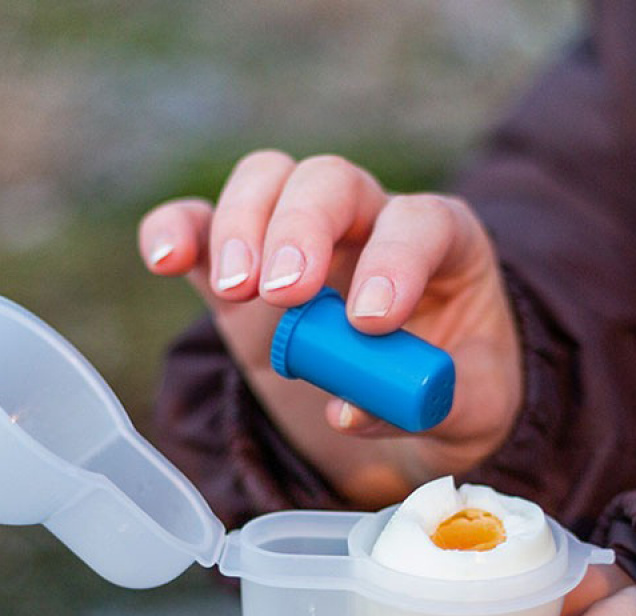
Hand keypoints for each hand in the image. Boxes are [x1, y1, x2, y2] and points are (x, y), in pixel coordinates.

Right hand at [137, 151, 521, 507]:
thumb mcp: (469, 416)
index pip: (420, 223)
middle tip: (286, 295)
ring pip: (267, 180)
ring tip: (235, 292)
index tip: (369, 323)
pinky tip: (166, 260)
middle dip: (304, 228)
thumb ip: (424, 407)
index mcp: (442, 246)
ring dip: (242, 226)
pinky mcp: (247, 265)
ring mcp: (303, 236)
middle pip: (331, 180)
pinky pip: (202, 222)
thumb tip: (345, 411)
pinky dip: (177, 229)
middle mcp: (371, 221)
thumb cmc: (449, 400)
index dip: (396, 261)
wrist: (407, 414)